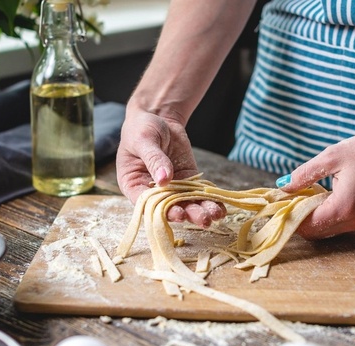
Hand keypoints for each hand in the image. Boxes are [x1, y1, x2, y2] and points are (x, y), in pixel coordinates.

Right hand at [116, 107, 224, 226]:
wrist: (158, 116)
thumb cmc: (141, 128)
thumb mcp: (144, 140)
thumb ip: (154, 159)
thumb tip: (164, 179)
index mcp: (134, 185)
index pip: (147, 204)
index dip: (162, 211)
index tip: (178, 213)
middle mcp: (153, 191)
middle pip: (169, 207)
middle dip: (187, 213)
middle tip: (203, 219)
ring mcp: (172, 187)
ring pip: (185, 203)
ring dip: (201, 210)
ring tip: (215, 215)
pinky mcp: (187, 180)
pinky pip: (197, 193)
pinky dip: (209, 200)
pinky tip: (220, 207)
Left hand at [279, 124, 354, 238]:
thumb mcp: (332, 157)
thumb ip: (304, 174)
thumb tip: (283, 186)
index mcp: (344, 207)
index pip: (307, 225)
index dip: (290, 217)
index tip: (278, 205)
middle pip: (316, 232)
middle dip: (299, 219)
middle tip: (288, 201)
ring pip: (328, 230)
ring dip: (313, 218)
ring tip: (304, 196)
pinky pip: (340, 223)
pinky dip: (327, 215)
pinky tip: (321, 196)